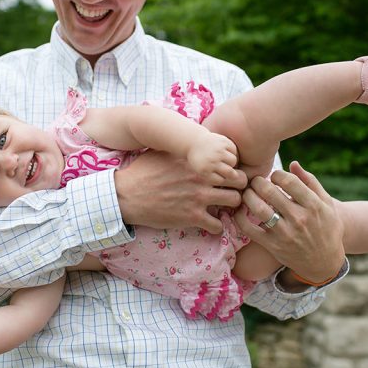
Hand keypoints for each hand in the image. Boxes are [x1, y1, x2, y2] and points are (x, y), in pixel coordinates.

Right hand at [115, 149, 246, 233]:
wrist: (128, 194)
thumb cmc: (143, 171)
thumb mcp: (163, 152)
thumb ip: (182, 149)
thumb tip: (191, 140)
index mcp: (197, 160)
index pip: (230, 161)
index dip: (232, 168)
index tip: (227, 174)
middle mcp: (202, 177)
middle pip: (239, 181)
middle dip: (238, 186)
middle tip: (231, 191)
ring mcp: (199, 197)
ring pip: (234, 202)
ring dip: (230, 206)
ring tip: (223, 208)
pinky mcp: (192, 217)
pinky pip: (217, 225)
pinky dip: (216, 226)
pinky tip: (209, 223)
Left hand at [186, 132, 238, 183]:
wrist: (192, 141)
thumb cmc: (197, 159)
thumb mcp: (198, 172)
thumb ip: (210, 179)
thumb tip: (229, 186)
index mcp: (204, 170)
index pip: (221, 180)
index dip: (222, 178)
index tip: (221, 176)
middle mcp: (212, 161)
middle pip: (230, 173)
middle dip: (232, 174)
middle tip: (231, 173)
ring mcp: (218, 151)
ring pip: (233, 161)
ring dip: (231, 162)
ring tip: (226, 161)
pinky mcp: (223, 142)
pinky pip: (234, 150)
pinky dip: (232, 152)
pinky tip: (226, 152)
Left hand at [233, 161, 345, 284]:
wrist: (325, 262)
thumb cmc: (327, 227)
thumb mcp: (326, 203)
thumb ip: (310, 182)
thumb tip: (293, 163)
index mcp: (313, 205)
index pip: (289, 181)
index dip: (277, 174)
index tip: (274, 176)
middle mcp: (299, 219)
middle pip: (269, 191)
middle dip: (258, 181)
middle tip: (256, 181)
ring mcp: (285, 233)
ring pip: (258, 209)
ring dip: (248, 196)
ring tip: (248, 193)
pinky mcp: (273, 246)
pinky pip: (250, 229)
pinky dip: (240, 218)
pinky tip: (241, 211)